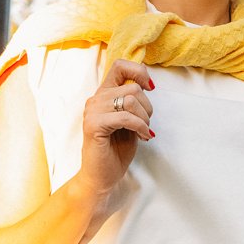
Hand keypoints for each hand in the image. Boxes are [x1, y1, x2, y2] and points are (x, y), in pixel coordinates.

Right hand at [78, 59, 154, 197]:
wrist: (101, 178)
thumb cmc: (116, 150)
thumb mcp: (130, 120)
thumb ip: (133, 101)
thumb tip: (147, 82)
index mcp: (104, 94)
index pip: (120, 65)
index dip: (139, 71)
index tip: (151, 87)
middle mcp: (96, 99)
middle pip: (132, 87)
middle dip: (147, 107)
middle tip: (146, 124)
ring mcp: (92, 111)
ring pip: (130, 100)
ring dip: (144, 118)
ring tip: (144, 131)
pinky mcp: (93, 125)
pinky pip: (125, 117)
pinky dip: (140, 127)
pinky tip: (144, 136)